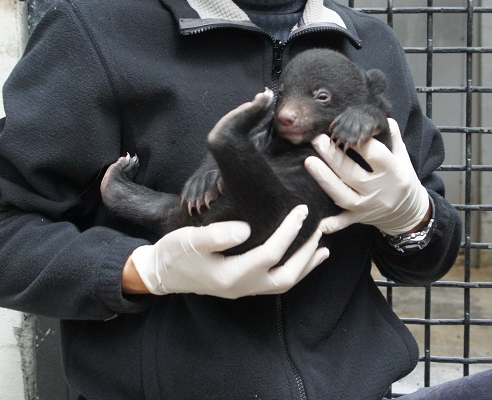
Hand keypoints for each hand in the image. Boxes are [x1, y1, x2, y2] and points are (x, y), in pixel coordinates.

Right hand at [128, 205, 328, 297]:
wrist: (160, 272)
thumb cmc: (175, 253)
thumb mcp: (191, 240)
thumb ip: (217, 235)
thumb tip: (245, 229)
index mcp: (231, 275)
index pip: (270, 254)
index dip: (288, 232)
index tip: (301, 210)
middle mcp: (242, 287)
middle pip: (286, 276)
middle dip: (306, 253)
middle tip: (320, 228)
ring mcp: (243, 289)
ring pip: (284, 283)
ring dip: (305, 265)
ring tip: (322, 246)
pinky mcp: (242, 284)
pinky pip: (276, 281)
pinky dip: (294, 269)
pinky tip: (301, 258)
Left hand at [305, 118, 429, 235]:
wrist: (409, 214)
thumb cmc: (403, 179)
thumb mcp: (403, 158)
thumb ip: (393, 138)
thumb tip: (383, 119)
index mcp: (393, 172)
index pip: (375, 155)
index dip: (360, 142)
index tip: (346, 129)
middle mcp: (379, 190)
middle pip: (352, 173)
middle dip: (333, 156)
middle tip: (317, 139)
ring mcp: (367, 206)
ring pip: (342, 195)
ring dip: (324, 179)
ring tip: (309, 162)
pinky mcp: (358, 218)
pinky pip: (343, 222)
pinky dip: (331, 224)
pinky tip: (317, 222)